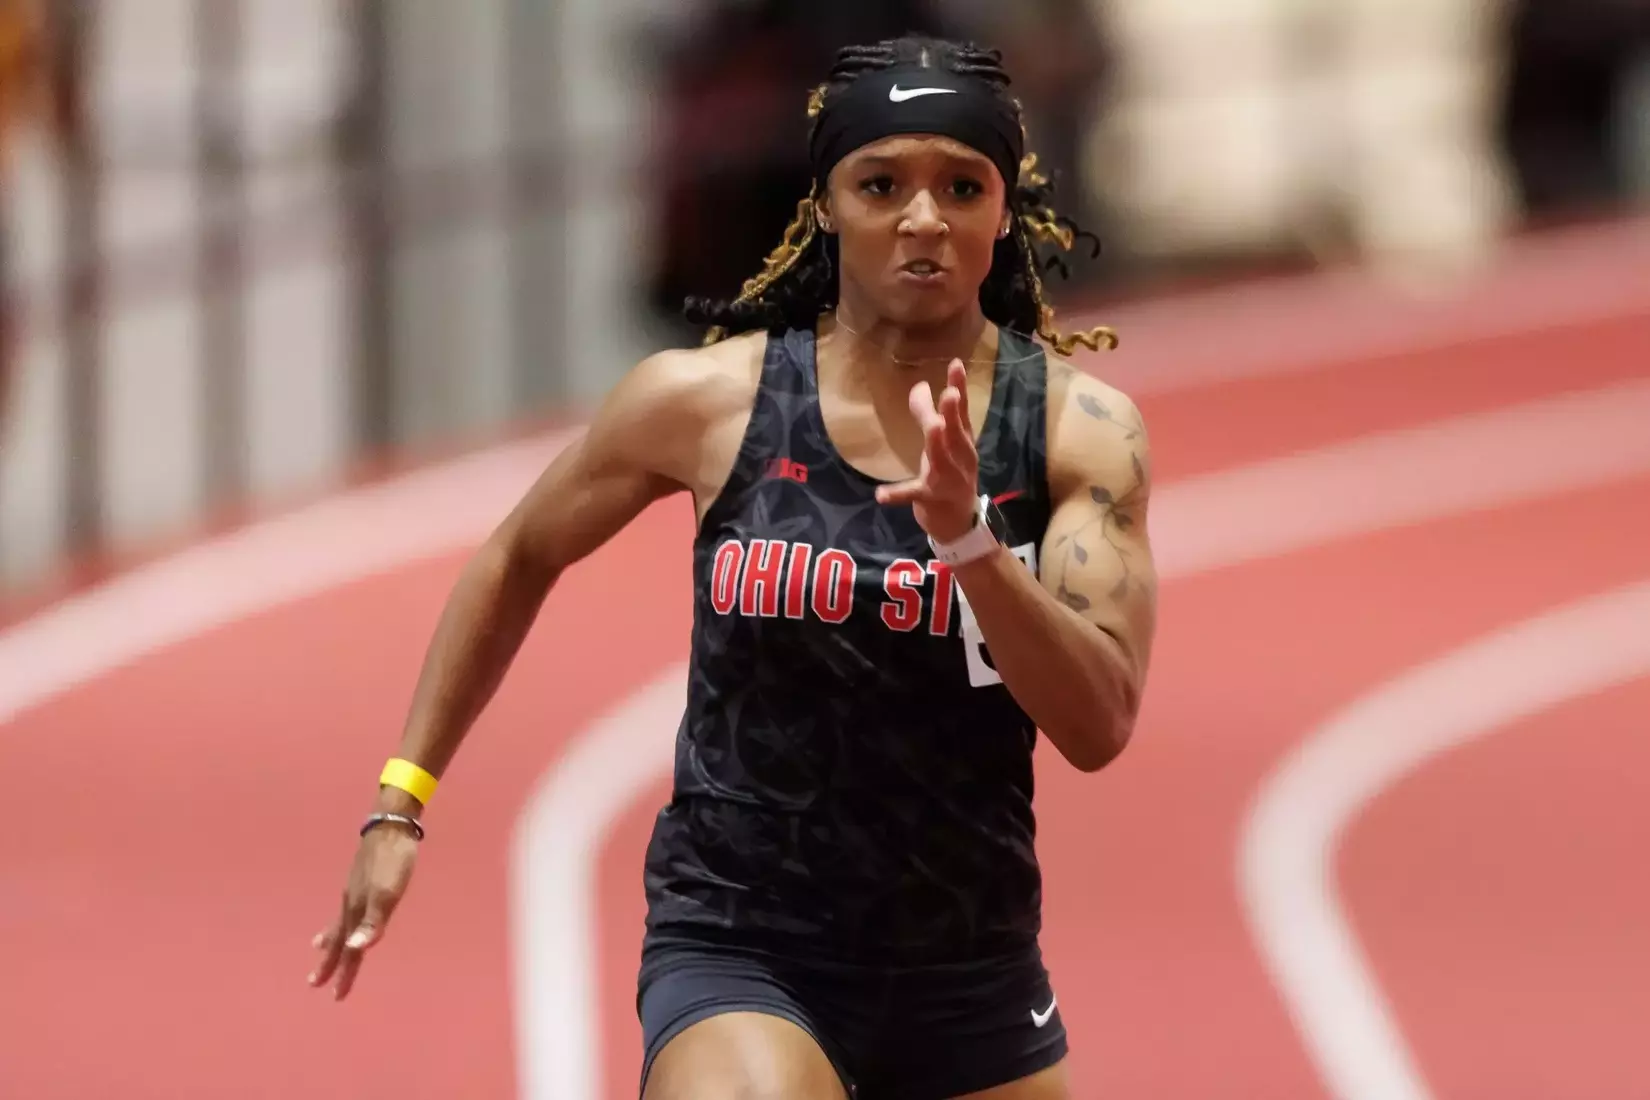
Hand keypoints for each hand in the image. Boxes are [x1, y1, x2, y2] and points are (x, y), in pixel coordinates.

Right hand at [308, 822, 419, 999]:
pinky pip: (346, 907)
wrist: (391, 826)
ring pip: (338, 922)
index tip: (335, 997)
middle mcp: (350, 903)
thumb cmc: (393, 862)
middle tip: (313, 983)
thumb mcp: (387, 893)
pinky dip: (340, 918)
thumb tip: (354, 949)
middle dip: (329, 963)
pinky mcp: (361, 879)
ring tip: (318, 950)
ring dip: (330, 940)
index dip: (344, 973)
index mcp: (356, 910)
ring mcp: (354, 890)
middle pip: (337, 939)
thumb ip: (373, 922)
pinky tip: (346, 911)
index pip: (349, 949)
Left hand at [875, 359, 980, 542]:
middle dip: (953, 415)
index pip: (962, 412)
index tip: (956, 364)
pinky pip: (913, 495)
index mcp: (963, 443)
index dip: (960, 388)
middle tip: (949, 394)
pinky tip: (881, 495)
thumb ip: (930, 415)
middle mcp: (960, 459)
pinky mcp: (930, 499)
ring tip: (934, 428)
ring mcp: (946, 480)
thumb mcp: (942, 445)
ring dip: (937, 445)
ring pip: (941, 460)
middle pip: (956, 434)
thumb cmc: (949, 476)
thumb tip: (920, 385)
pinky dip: (897, 494)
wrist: (960, 523)